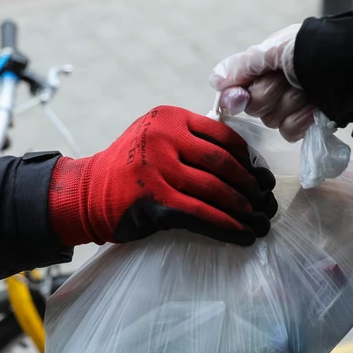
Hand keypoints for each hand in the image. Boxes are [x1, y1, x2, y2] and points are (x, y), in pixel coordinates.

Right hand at [47, 106, 277, 247]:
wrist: (86, 193)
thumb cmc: (127, 168)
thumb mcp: (154, 136)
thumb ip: (189, 139)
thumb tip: (243, 162)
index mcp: (169, 117)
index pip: (222, 136)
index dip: (248, 160)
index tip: (262, 176)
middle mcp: (164, 138)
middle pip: (223, 164)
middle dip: (250, 186)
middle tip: (266, 201)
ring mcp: (159, 170)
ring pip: (216, 191)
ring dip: (244, 210)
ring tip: (260, 221)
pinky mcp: (157, 202)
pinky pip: (203, 215)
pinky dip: (227, 227)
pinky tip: (243, 235)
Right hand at [209, 24, 314, 142]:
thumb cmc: (315, 50)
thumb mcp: (274, 49)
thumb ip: (241, 65)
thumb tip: (214, 81)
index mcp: (265, 65)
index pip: (236, 90)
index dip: (236, 97)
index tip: (241, 96)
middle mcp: (276, 85)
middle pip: (253, 108)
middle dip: (272, 94)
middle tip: (290, 80)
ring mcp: (292, 106)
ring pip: (272, 121)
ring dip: (291, 104)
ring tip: (310, 91)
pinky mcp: (308, 124)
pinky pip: (290, 133)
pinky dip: (303, 119)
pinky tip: (316, 107)